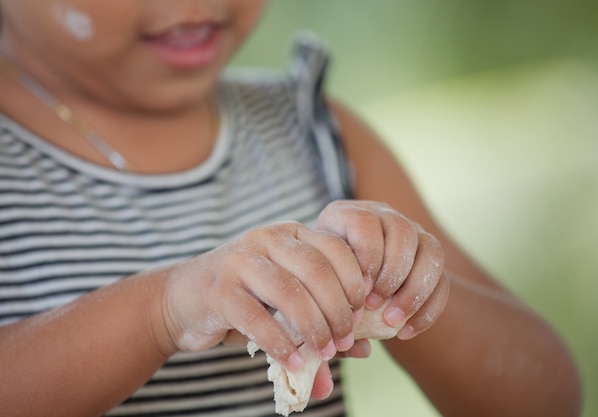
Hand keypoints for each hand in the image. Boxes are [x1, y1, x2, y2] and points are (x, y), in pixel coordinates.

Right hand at [159, 221, 365, 369]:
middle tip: (345, 340)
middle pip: (316, 269)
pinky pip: (257, 318)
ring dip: (313, 328)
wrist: (184, 298)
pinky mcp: (219, 289)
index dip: (355, 282)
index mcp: (291, 234)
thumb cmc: (247, 299)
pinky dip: (279, 344)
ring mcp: (240, 260)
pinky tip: (292, 362)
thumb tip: (365, 351)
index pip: (336, 248)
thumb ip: (325, 320)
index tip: (363, 314)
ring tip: (324, 353)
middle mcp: (267, 238)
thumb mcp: (288, 303)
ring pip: (289, 292)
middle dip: (338, 309)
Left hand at [316, 200, 448, 339]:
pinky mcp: (429, 258)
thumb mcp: (316, 283)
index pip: (365, 222)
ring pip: (431, 250)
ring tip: (391, 321)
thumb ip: (329, 300)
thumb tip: (357, 339)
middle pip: (403, 231)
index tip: (358, 291)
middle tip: (373, 305)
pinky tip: (406, 333)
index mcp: (348, 214)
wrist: (343, 280)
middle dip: (392, 273)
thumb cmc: (322, 282)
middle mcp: (384, 216)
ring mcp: (412, 233)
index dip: (366, 257)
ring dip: (413, 291)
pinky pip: (443, 280)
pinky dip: (428, 310)